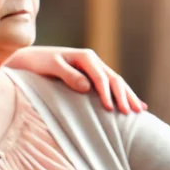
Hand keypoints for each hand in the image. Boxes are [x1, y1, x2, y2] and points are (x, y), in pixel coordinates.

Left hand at [6, 46, 146, 113]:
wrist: (29, 59)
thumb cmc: (38, 63)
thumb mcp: (51, 66)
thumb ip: (68, 75)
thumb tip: (87, 87)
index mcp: (85, 57)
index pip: (101, 77)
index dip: (107, 94)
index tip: (110, 110)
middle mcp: (93, 61)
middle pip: (114, 79)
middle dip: (125, 96)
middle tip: (132, 113)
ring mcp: (94, 68)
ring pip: (116, 82)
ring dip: (128, 96)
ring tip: (140, 110)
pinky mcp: (91, 76)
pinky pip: (110, 85)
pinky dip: (122, 95)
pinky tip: (133, 104)